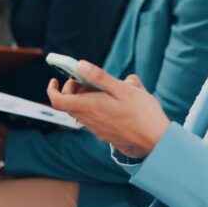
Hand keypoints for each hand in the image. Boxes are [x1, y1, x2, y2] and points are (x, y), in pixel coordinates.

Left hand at [47, 60, 169, 158]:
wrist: (155, 141)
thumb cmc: (142, 113)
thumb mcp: (123, 89)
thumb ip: (100, 77)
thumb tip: (81, 65)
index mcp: (90, 106)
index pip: (58, 101)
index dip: (52, 89)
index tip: (55, 79)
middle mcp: (90, 119)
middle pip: (68, 104)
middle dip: (71, 89)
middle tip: (84, 79)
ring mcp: (97, 128)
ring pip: (80, 111)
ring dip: (82, 98)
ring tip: (100, 88)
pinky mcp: (105, 133)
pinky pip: (91, 118)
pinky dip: (92, 107)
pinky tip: (110, 101)